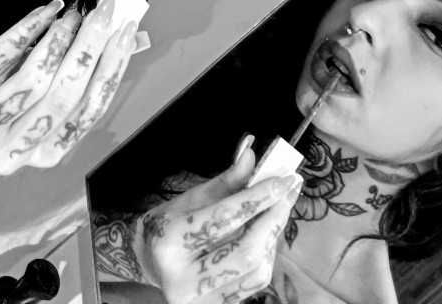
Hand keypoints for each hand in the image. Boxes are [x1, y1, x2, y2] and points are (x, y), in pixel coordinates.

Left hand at [0, 0, 136, 173]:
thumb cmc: (4, 92)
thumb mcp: (45, 92)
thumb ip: (85, 73)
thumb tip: (132, 36)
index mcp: (43, 153)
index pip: (89, 112)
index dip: (111, 68)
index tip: (127, 31)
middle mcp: (10, 151)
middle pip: (63, 96)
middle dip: (90, 47)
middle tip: (105, 11)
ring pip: (32, 79)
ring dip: (59, 38)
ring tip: (71, 13)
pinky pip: (0, 55)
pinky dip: (29, 27)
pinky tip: (46, 9)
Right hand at [130, 147, 302, 303]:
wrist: (151, 261)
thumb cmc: (172, 224)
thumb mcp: (194, 196)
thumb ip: (228, 179)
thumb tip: (252, 152)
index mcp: (170, 242)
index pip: (223, 218)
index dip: (257, 197)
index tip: (282, 180)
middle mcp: (182, 279)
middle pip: (246, 251)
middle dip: (274, 219)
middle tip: (290, 192)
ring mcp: (200, 301)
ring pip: (256, 272)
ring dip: (274, 237)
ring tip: (279, 210)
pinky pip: (255, 284)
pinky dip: (267, 255)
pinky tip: (268, 233)